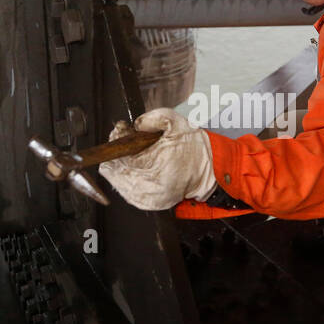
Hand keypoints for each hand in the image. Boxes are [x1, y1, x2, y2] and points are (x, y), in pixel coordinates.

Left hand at [97, 108, 216, 210]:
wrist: (209, 170)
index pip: (118, 160)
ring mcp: (148, 199)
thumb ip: (152, 118)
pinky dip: (127, 179)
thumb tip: (135, 125)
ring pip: (117, 182)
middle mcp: (149, 188)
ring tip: (134, 155)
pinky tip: (137, 169)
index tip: (120, 133)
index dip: (115, 142)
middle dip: (117, 155)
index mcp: (156, 167)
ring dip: (121, 168)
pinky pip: (126, 191)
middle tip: (127, 142)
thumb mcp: (176, 122)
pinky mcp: (148, 204)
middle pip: (114, 172)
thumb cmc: (194, 148)